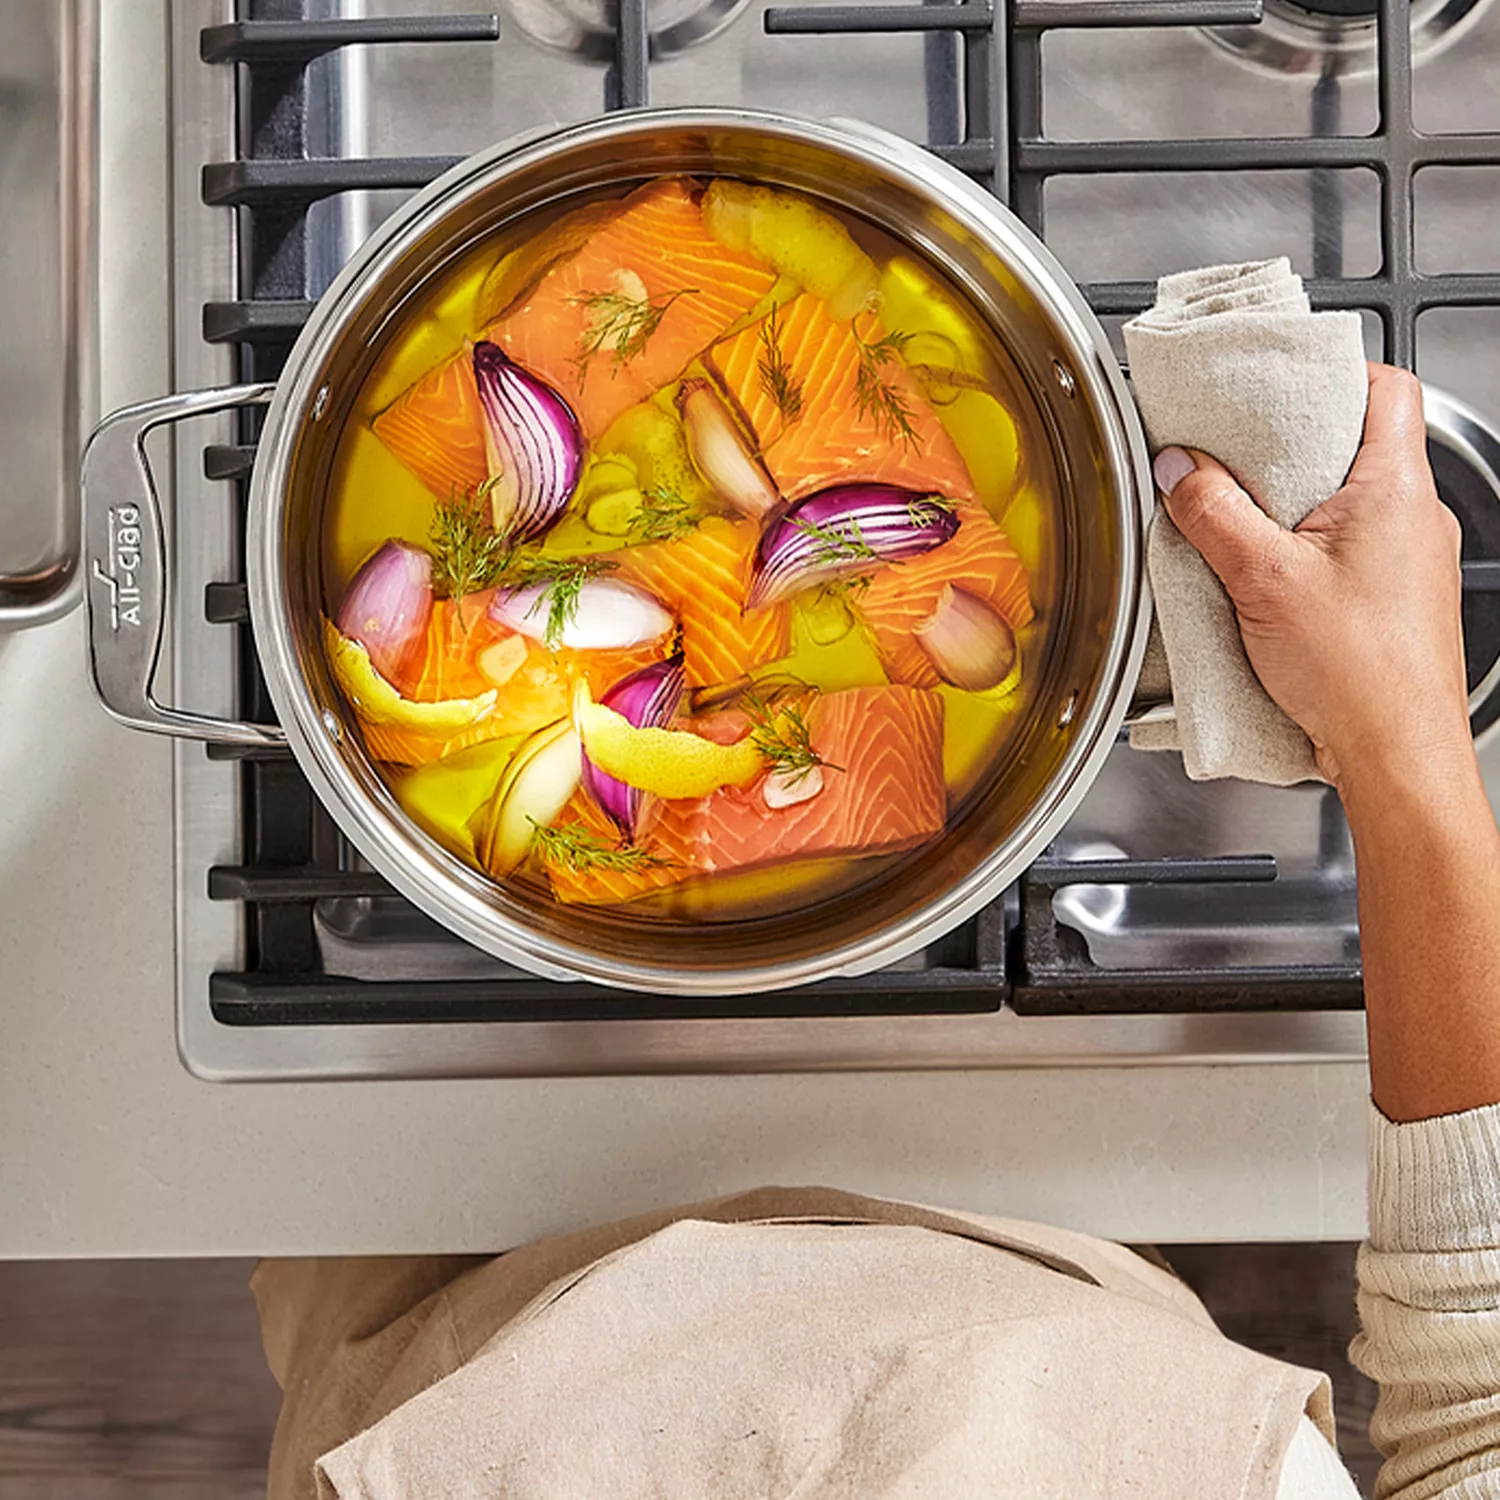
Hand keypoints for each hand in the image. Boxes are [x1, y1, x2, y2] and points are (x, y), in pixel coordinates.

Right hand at [1153, 363, 1472, 802]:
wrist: (1397, 754)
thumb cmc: (1361, 675)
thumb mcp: (1263, 581)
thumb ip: (1214, 516)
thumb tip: (1180, 470)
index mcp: (1396, 489)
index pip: (1388, 388)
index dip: (1334, 372)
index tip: (1278, 380)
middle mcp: (1414, 517)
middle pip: (1355, 443)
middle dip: (1288, 444)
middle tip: (1234, 454)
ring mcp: (1408, 561)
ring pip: (1347, 500)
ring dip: (1291, 503)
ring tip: (1237, 521)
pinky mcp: (1392, 600)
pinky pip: (1344, 550)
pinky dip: (1301, 550)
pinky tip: (1260, 579)